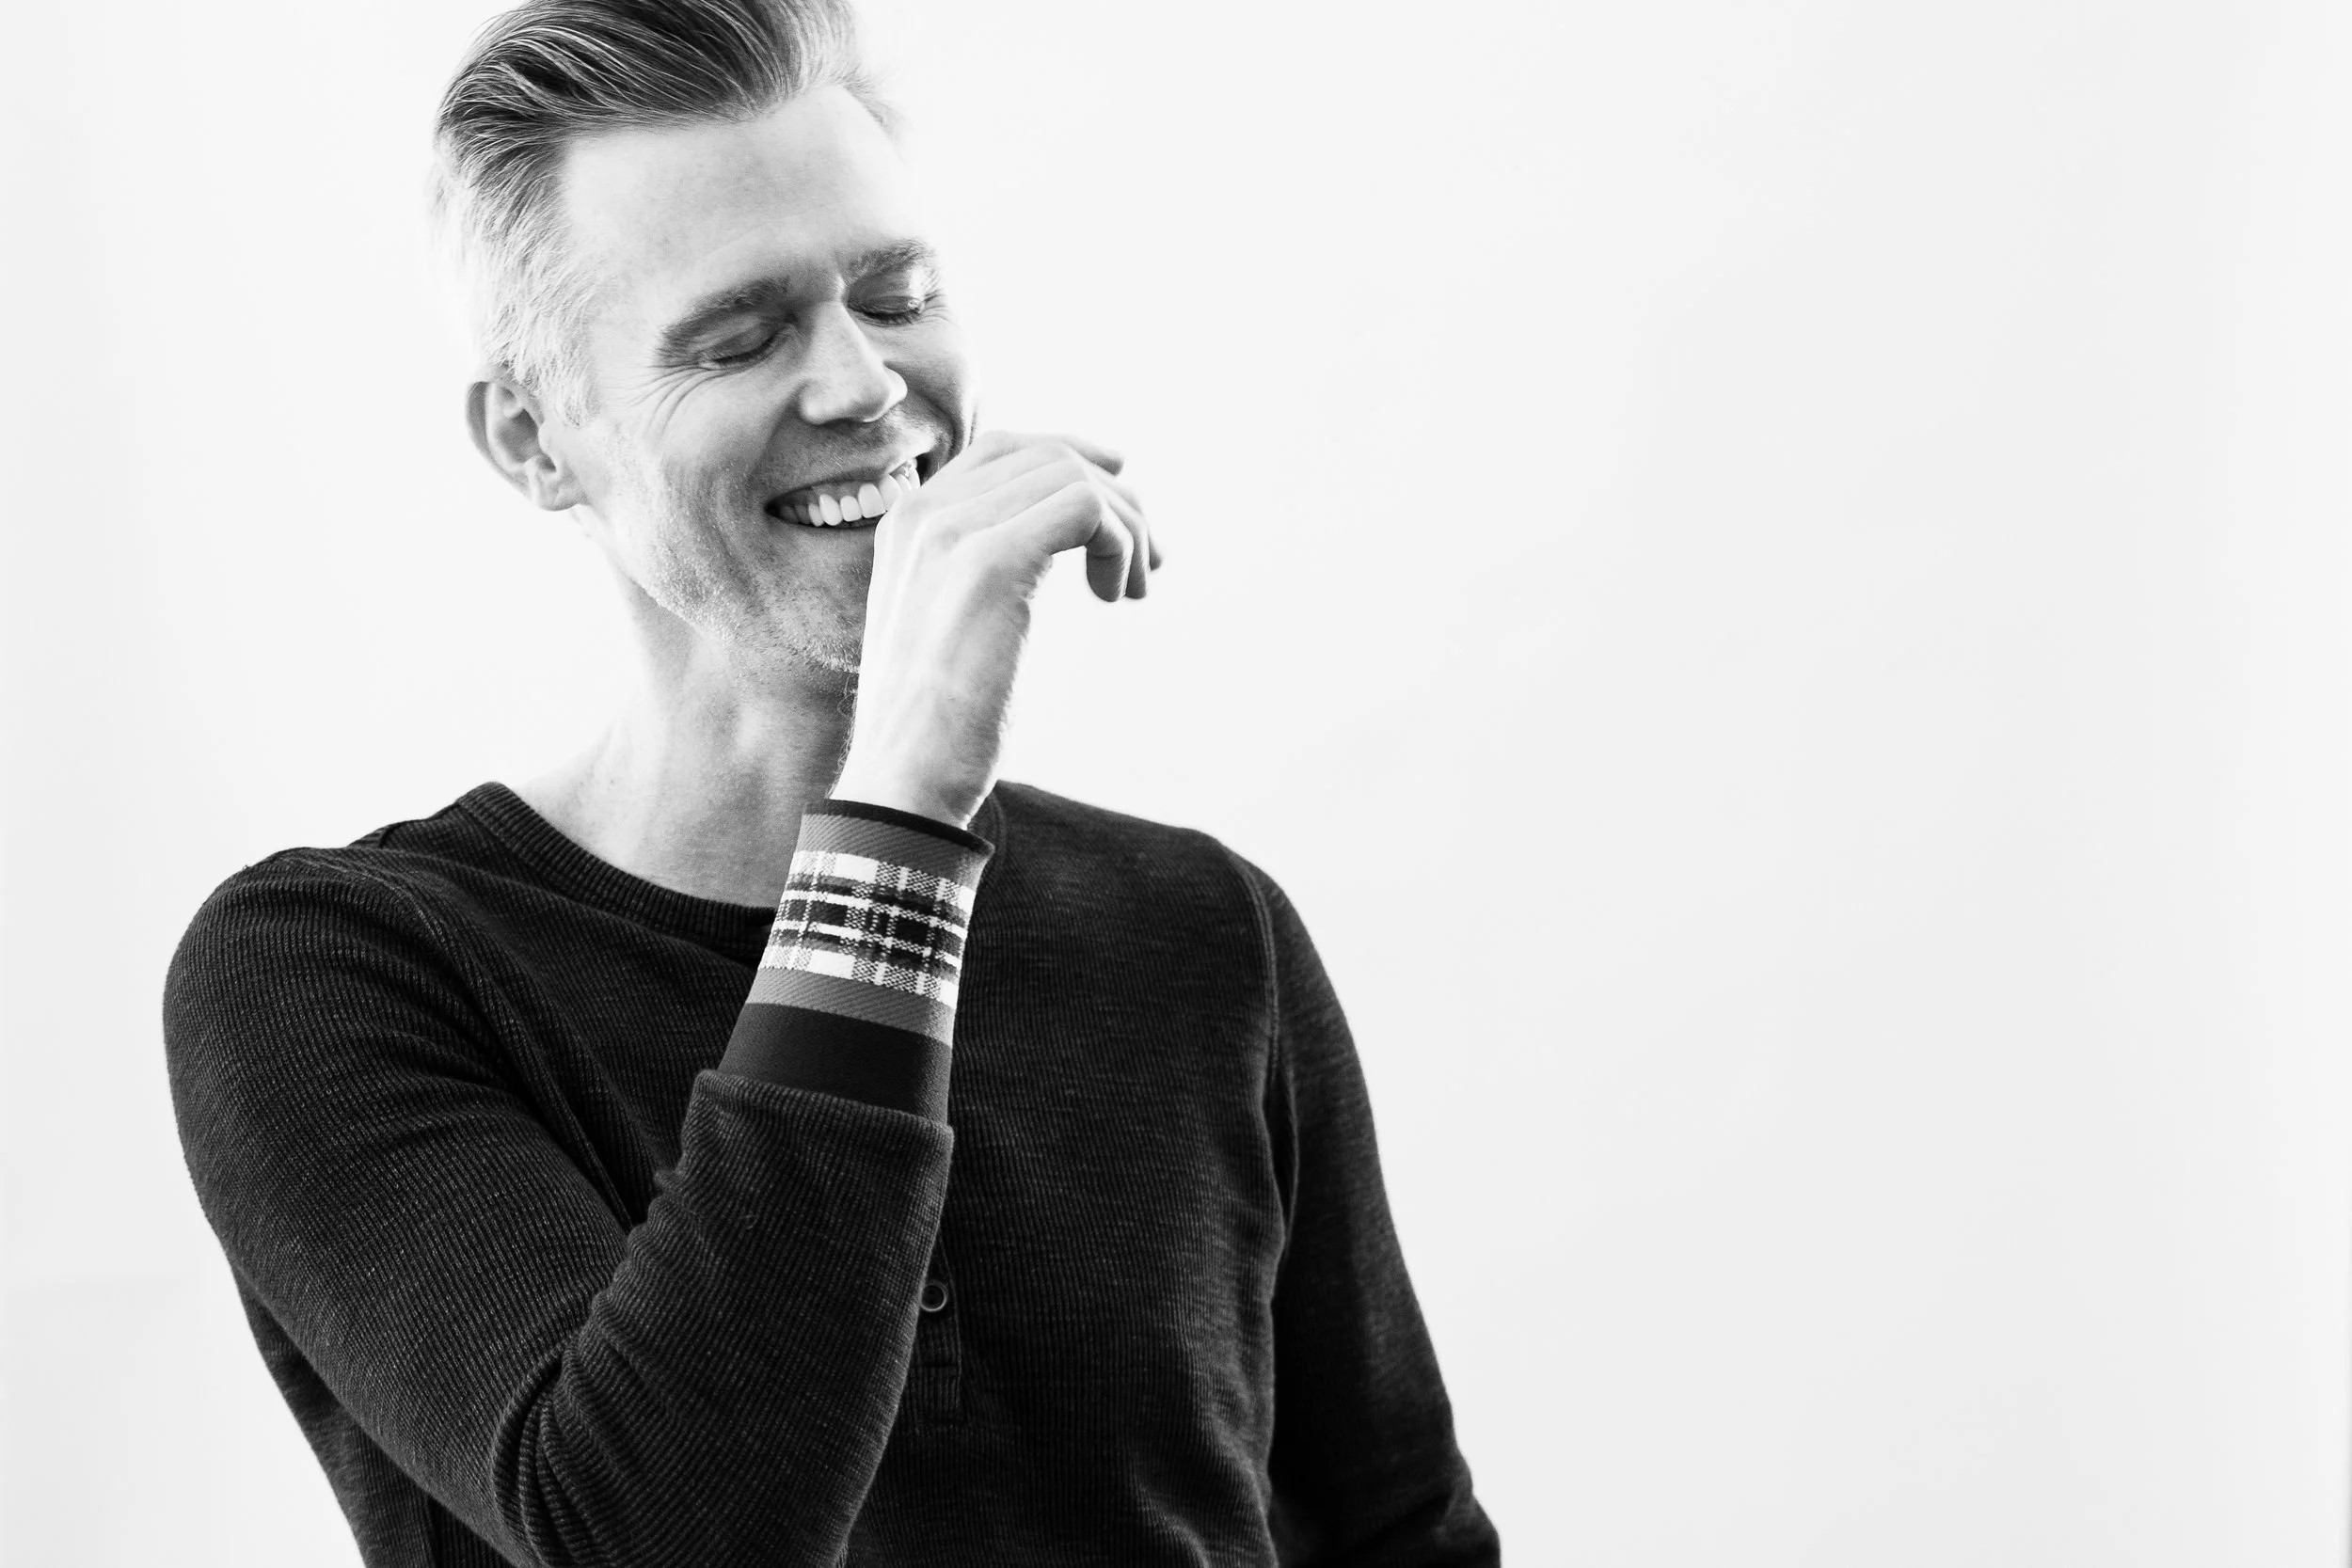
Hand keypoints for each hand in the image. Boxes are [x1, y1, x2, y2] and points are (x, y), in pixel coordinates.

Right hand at [830, 430, 1157, 827]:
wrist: (902, 779)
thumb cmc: (933, 722)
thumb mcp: (946, 621)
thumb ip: (978, 567)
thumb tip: (1053, 536)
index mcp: (907, 521)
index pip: (1003, 447)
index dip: (1072, 456)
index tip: (1121, 491)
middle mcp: (923, 512)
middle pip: (1047, 456)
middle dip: (1114, 500)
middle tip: (1147, 565)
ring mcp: (952, 532)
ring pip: (1072, 477)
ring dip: (1126, 527)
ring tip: (1132, 589)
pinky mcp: (992, 563)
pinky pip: (1085, 509)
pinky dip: (1120, 543)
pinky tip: (1115, 596)